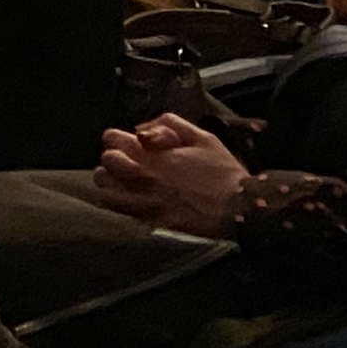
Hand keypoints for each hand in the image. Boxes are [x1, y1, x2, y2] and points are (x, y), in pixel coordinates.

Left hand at [94, 113, 249, 238]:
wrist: (241, 211)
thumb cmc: (224, 174)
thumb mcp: (203, 138)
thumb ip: (170, 124)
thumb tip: (142, 128)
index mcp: (154, 154)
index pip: (111, 139)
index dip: (118, 140)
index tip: (129, 146)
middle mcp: (144, 177)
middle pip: (104, 164)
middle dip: (113, 162)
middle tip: (128, 167)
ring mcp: (145, 201)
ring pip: (105, 191)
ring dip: (113, 186)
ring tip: (126, 187)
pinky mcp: (151, 223)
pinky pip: (119, 214)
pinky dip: (120, 208)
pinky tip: (133, 205)